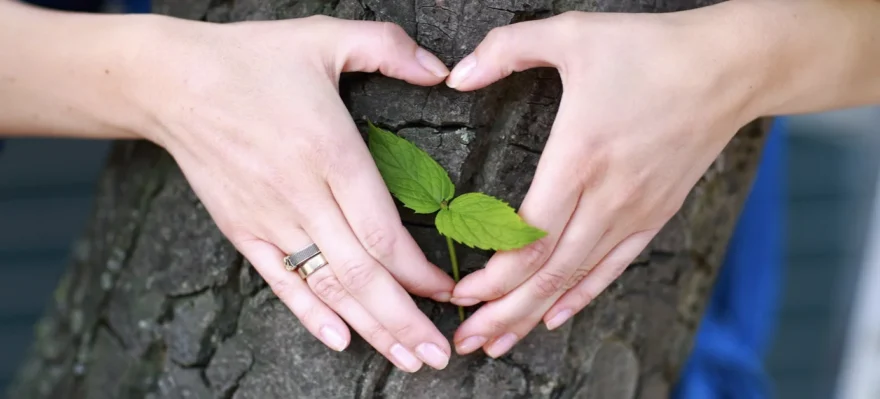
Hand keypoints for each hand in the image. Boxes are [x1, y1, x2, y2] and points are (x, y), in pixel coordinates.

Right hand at [135, 16, 455, 371]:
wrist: (171, 82)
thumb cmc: (251, 59)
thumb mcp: (324, 36)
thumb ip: (389, 48)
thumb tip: (442, 70)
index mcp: (330, 153)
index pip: (384, 232)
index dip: (420, 273)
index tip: (449, 293)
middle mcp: (302, 196)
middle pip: (362, 274)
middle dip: (406, 320)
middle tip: (438, 355)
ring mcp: (270, 219)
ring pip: (328, 287)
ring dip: (371, 328)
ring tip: (407, 358)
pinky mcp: (243, 231)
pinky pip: (281, 283)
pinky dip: (311, 315)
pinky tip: (340, 340)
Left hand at [444, 11, 756, 356]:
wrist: (730, 69)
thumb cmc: (652, 50)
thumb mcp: (572, 33)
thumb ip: (506, 50)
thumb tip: (455, 75)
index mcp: (580, 157)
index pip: (530, 236)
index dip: (493, 274)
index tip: (460, 293)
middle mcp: (607, 196)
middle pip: (548, 272)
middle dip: (501, 312)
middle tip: (464, 339)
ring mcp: (634, 212)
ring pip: (575, 279)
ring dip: (531, 315)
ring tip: (496, 341)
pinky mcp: (653, 216)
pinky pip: (612, 268)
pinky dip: (580, 297)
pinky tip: (554, 317)